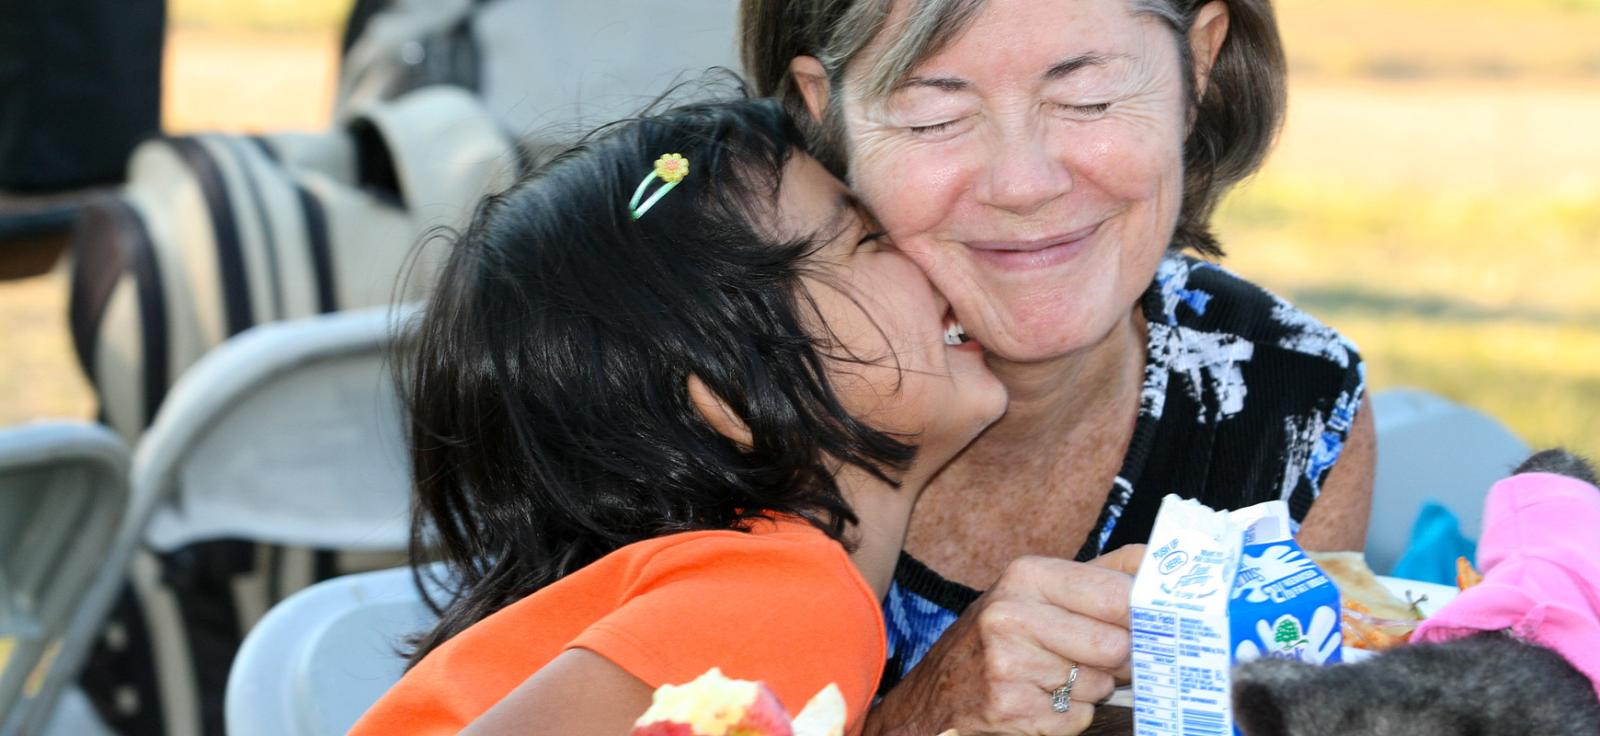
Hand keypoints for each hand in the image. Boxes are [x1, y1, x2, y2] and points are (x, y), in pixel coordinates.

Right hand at [865, 545, 1144, 734]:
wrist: (938, 693)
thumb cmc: (1001, 635)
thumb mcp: (1040, 590)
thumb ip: (1104, 574)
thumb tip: (1164, 563)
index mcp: (1027, 575)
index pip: (1119, 594)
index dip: (1147, 616)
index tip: (1157, 624)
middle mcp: (1012, 614)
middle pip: (1115, 646)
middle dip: (1117, 661)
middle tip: (1100, 659)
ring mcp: (1008, 663)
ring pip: (1098, 685)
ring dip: (1090, 689)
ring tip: (1057, 677)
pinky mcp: (1011, 708)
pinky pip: (1078, 716)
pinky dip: (1070, 715)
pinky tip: (1043, 700)